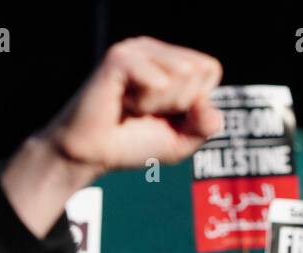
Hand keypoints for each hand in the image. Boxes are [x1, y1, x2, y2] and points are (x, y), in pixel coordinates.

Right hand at [2, 37, 222, 235]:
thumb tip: (208, 107)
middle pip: (198, 71)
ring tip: (134, 107)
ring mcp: (134, 49)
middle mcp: (151, 48)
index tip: (164, 113)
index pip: (210, 69)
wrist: (92, 154)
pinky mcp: (119, 58)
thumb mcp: (182, 139)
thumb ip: (205, 125)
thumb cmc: (133, 142)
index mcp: (168, 59)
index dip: (195, 102)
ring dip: (161, 104)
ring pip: (182, 74)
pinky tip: (123, 103)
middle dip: (178, 104)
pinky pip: (158, 81)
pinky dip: (145, 104)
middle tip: (146, 111)